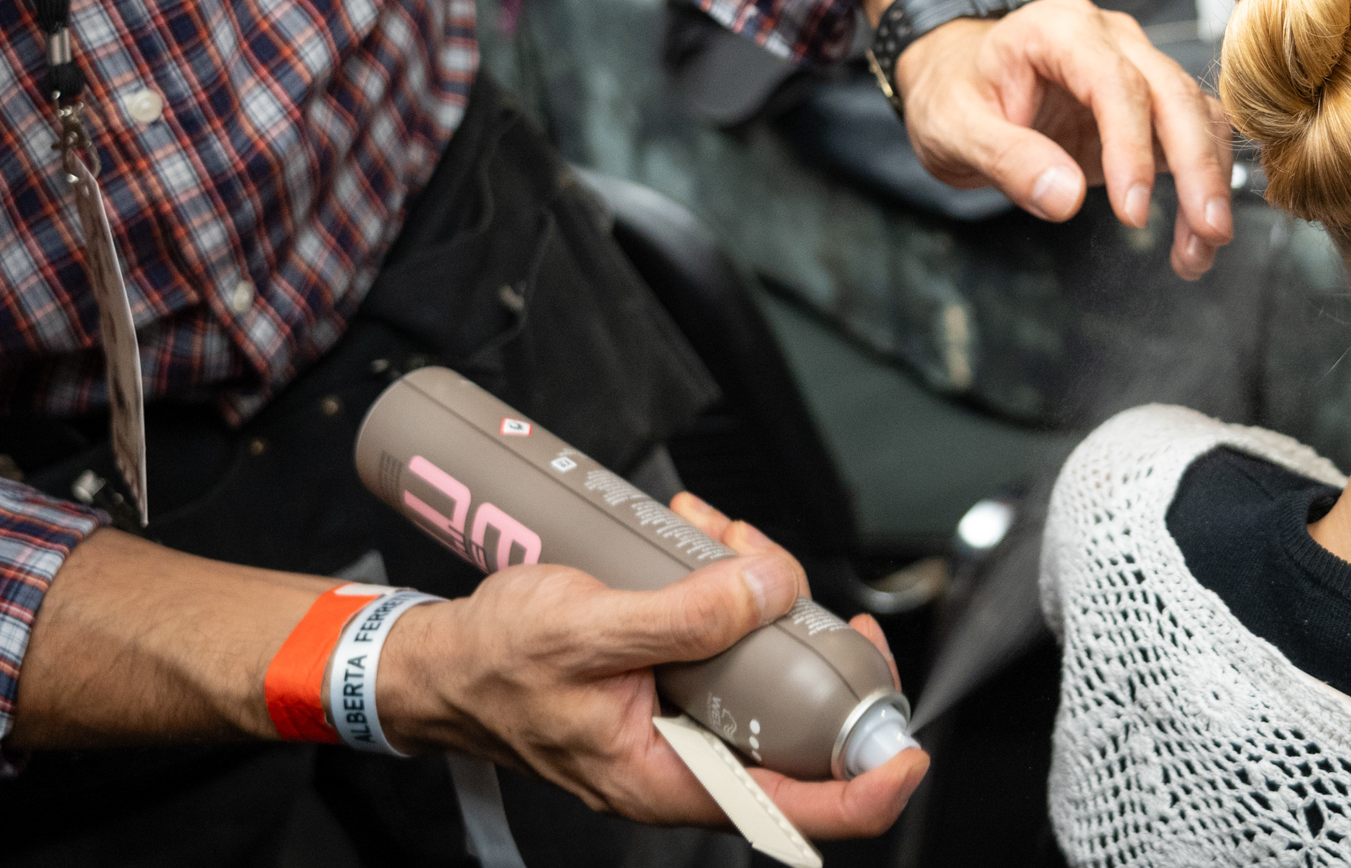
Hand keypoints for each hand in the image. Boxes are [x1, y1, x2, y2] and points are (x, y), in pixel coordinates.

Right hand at [378, 493, 925, 837]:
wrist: (440, 663)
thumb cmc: (495, 664)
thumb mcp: (587, 630)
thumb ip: (684, 617)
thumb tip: (769, 589)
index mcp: (671, 781)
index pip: (798, 814)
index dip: (869, 786)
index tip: (910, 748)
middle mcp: (688, 762)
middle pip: (795, 723)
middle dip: (803, 636)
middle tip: (785, 576)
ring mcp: (683, 724)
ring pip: (762, 668)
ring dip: (755, 594)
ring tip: (717, 537)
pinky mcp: (673, 685)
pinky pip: (724, 641)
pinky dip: (719, 587)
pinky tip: (694, 541)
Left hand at [891, 0, 1234, 279]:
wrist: (954, 77)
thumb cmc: (951, 92)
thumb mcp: (953, 128)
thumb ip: (1005, 159)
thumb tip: (1064, 198)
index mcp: (1059, 29)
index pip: (1115, 83)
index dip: (1131, 149)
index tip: (1132, 213)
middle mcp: (1110, 38)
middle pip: (1173, 94)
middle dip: (1197, 167)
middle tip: (1208, 233)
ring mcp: (1136, 66)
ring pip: (1195, 116)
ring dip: (1207, 182)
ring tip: (1200, 251)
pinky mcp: (1147, 103)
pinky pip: (1192, 135)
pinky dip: (1201, 183)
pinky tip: (1194, 236)